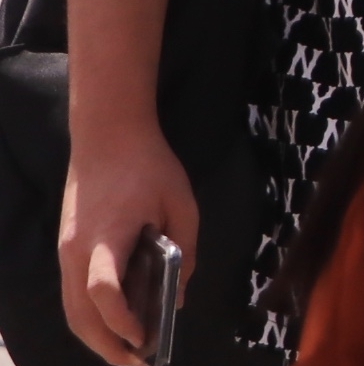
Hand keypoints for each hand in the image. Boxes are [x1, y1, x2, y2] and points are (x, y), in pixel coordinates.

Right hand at [61, 123, 195, 364]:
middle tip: (139, 365)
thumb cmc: (149, 164)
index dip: (121, 320)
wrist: (106, 133)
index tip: (144, 338)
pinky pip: (73, 294)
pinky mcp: (67, 248)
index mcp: (105, 236)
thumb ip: (184, 252)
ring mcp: (66, 250)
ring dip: (96, 336)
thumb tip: (179, 297)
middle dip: (108, 346)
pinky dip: (90, 316)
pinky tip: (116, 324)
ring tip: (128, 354)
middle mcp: (76, 250)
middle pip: (80, 313)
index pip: (103, 290)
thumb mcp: (181, 204)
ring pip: (72, 309)